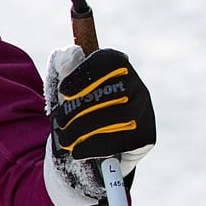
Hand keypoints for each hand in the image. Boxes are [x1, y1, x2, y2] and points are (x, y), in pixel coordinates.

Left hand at [43, 46, 155, 205]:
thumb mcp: (65, 90)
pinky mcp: (147, 136)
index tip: (64, 92)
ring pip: (114, 117)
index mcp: (117, 68)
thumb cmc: (75, 112)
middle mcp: (136, 86)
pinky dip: (95, 147)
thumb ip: (65, 69)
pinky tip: (79, 152)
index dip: (85, 74)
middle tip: (59, 124)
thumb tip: (71, 54)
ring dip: (82, 130)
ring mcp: (144, 111)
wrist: (90, 150)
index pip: (108, 61)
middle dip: (77, 110)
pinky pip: (121, 140)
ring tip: (65, 139)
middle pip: (108, 92)